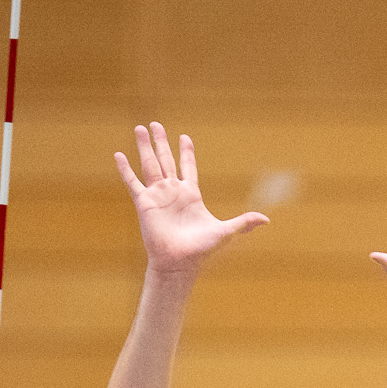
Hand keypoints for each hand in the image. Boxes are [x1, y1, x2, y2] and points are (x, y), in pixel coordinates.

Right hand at [115, 123, 268, 273]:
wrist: (179, 263)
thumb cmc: (201, 250)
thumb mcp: (225, 232)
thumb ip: (243, 222)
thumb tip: (267, 220)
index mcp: (191, 194)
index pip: (188, 167)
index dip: (187, 152)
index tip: (185, 137)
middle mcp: (173, 191)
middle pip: (166, 160)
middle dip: (161, 142)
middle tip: (156, 124)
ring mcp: (157, 196)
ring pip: (150, 164)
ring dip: (145, 147)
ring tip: (140, 128)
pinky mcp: (144, 203)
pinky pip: (133, 182)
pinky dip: (125, 169)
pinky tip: (119, 154)